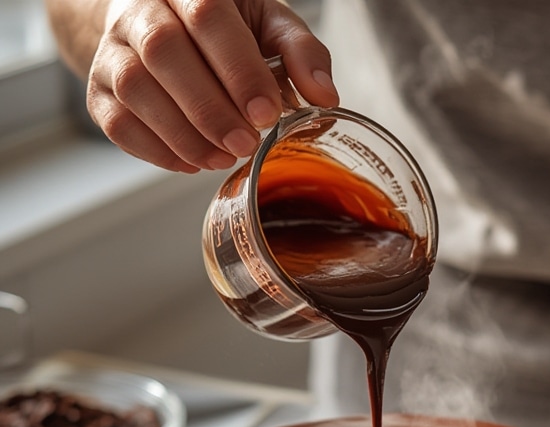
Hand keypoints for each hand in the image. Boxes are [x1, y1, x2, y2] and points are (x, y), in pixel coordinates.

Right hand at [86, 0, 338, 172]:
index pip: (208, 18)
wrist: (155, 24)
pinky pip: (118, 124)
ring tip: (221, 158)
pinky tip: (192, 162)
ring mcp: (112, 48)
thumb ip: (299, 52)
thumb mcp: (267, 23)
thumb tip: (325, 96)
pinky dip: (157, 151)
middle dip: (210, 107)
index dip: (238, 70)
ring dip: (183, 134)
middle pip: (164, 52)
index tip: (267, 113)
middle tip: (246, 144)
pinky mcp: (98, 89)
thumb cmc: (222, 26)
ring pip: (135, 89)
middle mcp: (140, 7)